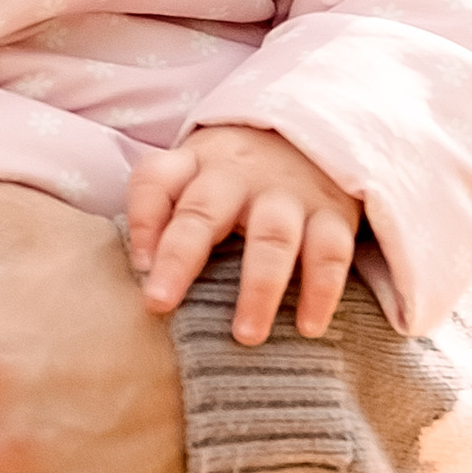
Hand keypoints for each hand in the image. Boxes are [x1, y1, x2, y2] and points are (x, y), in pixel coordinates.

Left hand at [128, 123, 360, 343]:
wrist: (313, 136)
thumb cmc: (236, 174)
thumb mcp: (196, 172)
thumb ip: (163, 210)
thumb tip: (140, 268)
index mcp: (196, 163)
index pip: (156, 178)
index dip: (143, 219)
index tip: (138, 265)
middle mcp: (238, 174)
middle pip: (204, 211)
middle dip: (180, 257)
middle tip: (159, 303)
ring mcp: (287, 192)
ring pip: (272, 237)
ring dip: (259, 288)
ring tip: (246, 336)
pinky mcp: (332, 212)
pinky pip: (331, 251)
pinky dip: (322, 290)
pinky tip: (309, 327)